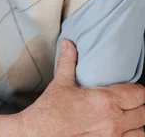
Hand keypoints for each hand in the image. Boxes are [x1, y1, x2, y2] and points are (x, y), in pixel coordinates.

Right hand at [19, 40, 144, 136]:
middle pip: (144, 113)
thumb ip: (68, 62)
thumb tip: (68, 44)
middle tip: (128, 103)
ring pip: (141, 131)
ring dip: (136, 124)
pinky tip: (118, 131)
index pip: (139, 94)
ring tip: (126, 119)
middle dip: (138, 106)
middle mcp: (113, 121)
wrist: (39, 133)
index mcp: (105, 101)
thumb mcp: (60, 83)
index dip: (138, 91)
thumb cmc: (49, 111)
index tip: (131, 90)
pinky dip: (128, 136)